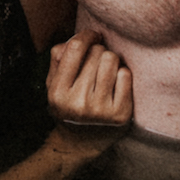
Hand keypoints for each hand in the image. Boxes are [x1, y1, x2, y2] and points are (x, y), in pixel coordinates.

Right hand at [45, 32, 133, 153]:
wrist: (80, 144)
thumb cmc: (68, 105)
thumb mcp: (53, 85)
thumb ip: (59, 58)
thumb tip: (79, 38)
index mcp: (58, 92)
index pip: (75, 48)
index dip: (87, 35)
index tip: (92, 36)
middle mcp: (79, 102)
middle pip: (97, 52)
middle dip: (98, 51)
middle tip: (96, 61)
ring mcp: (101, 110)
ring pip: (112, 60)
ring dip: (110, 60)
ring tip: (105, 71)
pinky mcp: (121, 114)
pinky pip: (126, 75)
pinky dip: (122, 74)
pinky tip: (115, 84)